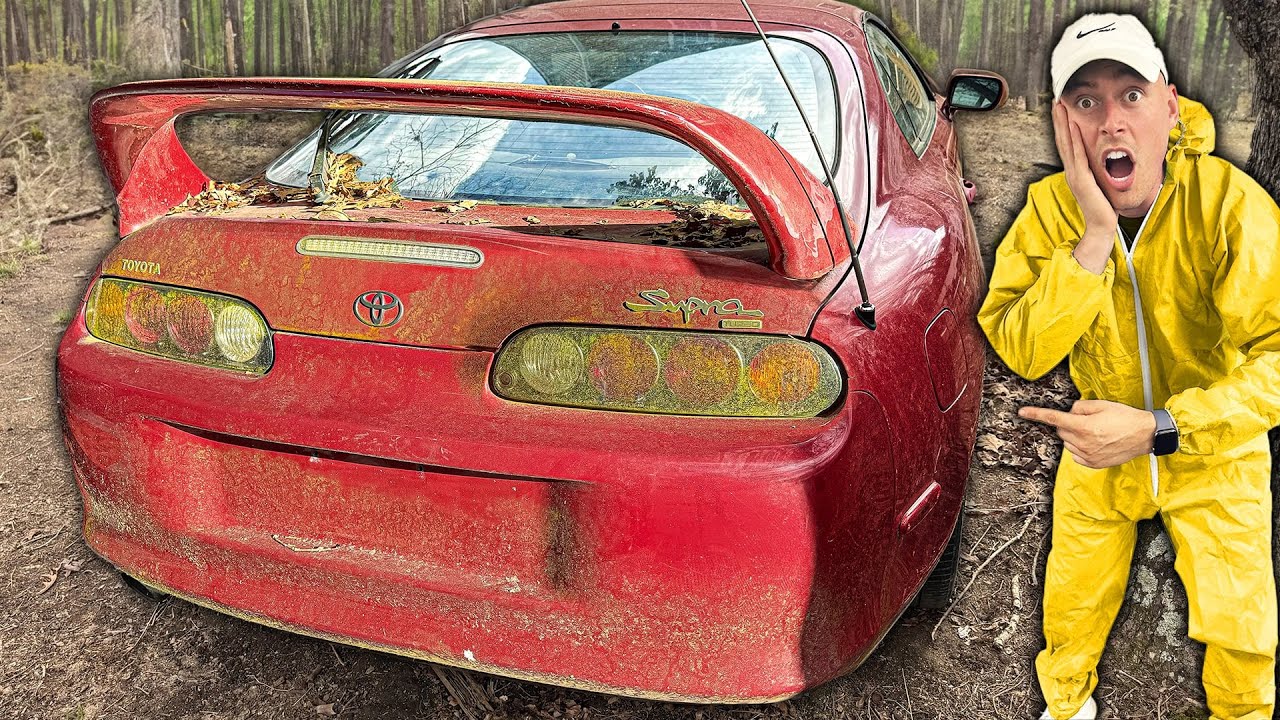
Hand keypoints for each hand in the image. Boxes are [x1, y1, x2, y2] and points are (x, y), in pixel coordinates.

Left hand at [1018, 399, 1155, 468]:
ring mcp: (1088, 455)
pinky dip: (1079, 447)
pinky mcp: (1093, 464)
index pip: (1054, 418)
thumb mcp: (1102, 405)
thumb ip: (1080, 407)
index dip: (1036, 414)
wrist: (1145, 435)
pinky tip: (1095, 442)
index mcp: (1084, 426)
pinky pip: (1075, 454)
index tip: (1022, 412)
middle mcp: (1084, 443)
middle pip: (1061, 430)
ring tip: (1095, 431)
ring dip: (1074, 436)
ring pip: (1067, 443)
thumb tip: (1070, 412)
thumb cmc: (1125, 418)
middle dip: (1068, 423)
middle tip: (1086, 420)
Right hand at [1053, 100, 1114, 273]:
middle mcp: (1072, 171)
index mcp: (1076, 171)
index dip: (1063, 126)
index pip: (1068, 144)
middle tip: (1056, 100)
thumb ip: (1097, 173)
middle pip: (1063, 140)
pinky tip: (1074, 125)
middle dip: (1059, 120)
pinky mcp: (1081, 179)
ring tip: (1060, 106)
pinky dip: (1075, 139)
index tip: (1062, 109)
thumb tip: (1104, 162)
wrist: (1101, 227)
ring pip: (1067, 143)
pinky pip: (1078, 154)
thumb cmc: (1104, 209)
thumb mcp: (1100, 185)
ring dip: (1063, 124)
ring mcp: (1075, 174)